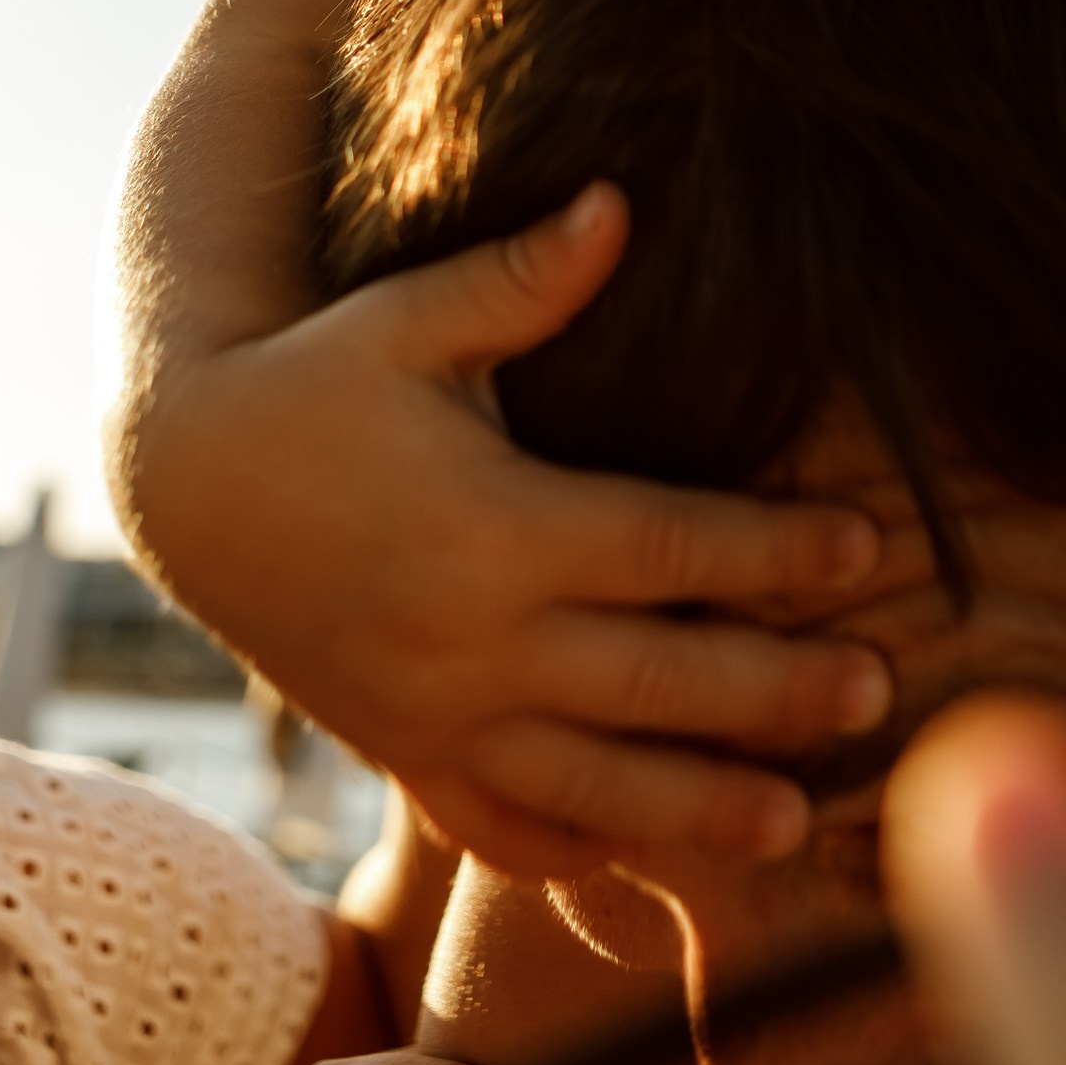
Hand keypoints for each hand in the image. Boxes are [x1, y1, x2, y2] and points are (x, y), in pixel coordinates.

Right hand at [127, 184, 890, 873]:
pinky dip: (578, 853)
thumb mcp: (408, 316)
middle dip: (775, 691)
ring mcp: (434, 715)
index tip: (868, 546)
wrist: (184, 482)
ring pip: (590, 784)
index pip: (667, 548)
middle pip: (654, 681)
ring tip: (796, 819)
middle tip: (881, 691)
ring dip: (698, 807)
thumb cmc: (315, 377)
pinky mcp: (402, 754)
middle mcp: (470, 639)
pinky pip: (499, 830)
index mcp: (492, 526)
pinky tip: (651, 864)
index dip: (773, 551)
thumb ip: (524, 275)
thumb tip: (621, 200)